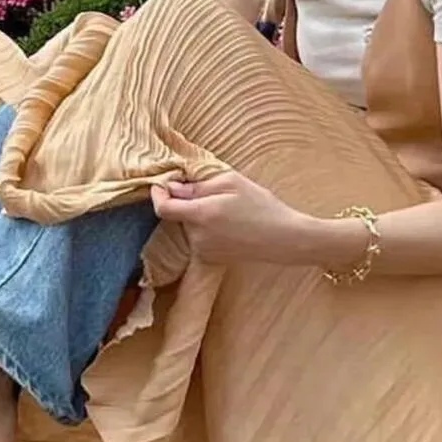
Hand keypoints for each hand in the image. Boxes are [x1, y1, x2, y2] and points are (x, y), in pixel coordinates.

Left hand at [150, 170, 306, 264]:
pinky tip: (228, 225)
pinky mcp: (210, 259)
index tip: (163, 184)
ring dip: (198, 215)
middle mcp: (197, 237)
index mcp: (201, 215)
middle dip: (188, 202)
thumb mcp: (231, 183)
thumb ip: (197, 185)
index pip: (163, 208)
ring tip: (227, 211)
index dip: (158, 194)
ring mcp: (203, 251)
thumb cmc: (261, 206)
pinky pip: (198, 239)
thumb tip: (171, 187)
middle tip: (214, 194)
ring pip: (188, 226)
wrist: (283, 238)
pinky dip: (205, 229)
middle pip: (178, 215)